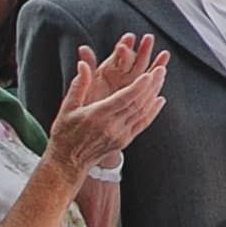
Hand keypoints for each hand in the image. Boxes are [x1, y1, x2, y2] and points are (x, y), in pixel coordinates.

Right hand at [43, 33, 171, 179]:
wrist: (68, 163)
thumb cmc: (65, 134)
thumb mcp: (67, 108)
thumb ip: (78, 85)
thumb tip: (83, 63)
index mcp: (97, 115)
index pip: (123, 99)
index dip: (138, 86)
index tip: (148, 73)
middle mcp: (112, 126)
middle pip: (138, 103)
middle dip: (151, 85)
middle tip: (160, 69)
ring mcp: (120, 135)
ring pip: (142, 112)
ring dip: (153, 94)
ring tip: (160, 78)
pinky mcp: (124, 141)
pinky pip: (142, 124)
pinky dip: (153, 111)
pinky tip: (159, 100)